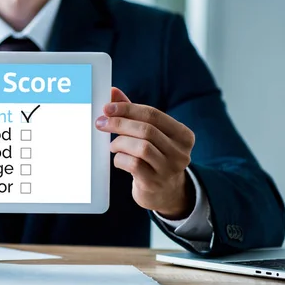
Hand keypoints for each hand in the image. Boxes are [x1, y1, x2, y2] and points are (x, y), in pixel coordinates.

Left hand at [95, 88, 195, 219]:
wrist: (165, 192)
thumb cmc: (154, 156)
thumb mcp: (150, 134)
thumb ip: (133, 113)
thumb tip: (112, 92)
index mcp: (183, 135)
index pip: (153, 114)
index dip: (127, 109)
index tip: (107, 108)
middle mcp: (181, 152)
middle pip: (146, 130)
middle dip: (119, 124)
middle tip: (101, 123)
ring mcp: (169, 169)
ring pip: (141, 147)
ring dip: (120, 143)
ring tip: (113, 145)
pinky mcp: (155, 183)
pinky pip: (133, 165)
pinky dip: (120, 158)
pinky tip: (119, 159)